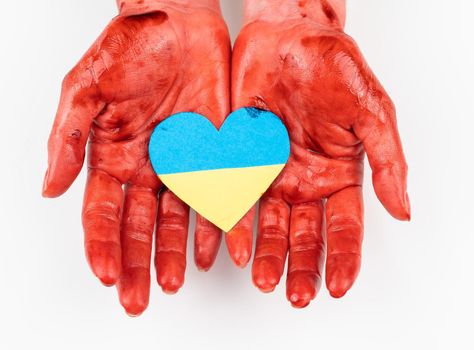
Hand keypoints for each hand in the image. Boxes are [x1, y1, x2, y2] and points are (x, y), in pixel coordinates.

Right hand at [43, 0, 229, 315]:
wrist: (177, 23)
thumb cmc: (128, 49)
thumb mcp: (85, 90)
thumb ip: (68, 139)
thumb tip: (48, 188)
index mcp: (113, 158)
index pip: (103, 213)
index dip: (102, 245)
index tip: (106, 275)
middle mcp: (147, 168)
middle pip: (140, 226)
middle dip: (139, 263)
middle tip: (139, 299)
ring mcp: (183, 164)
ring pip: (180, 218)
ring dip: (178, 252)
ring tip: (178, 281)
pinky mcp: (216, 153)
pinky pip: (220, 194)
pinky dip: (220, 222)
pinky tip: (220, 249)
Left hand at [231, 0, 409, 306]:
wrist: (290, 35)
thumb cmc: (335, 68)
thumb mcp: (372, 112)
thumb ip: (387, 162)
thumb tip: (403, 209)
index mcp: (338, 174)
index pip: (345, 228)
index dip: (344, 258)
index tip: (339, 286)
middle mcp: (305, 180)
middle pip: (304, 236)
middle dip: (300, 266)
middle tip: (296, 295)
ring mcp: (271, 172)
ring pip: (268, 224)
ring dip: (267, 253)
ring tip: (263, 279)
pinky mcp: (239, 158)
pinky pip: (234, 195)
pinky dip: (233, 220)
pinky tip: (233, 243)